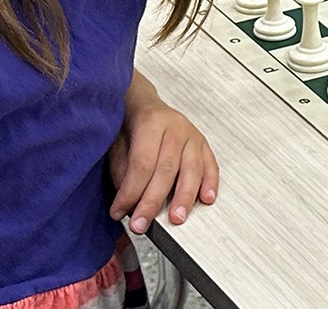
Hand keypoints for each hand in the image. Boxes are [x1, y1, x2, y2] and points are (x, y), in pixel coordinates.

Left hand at [108, 97, 218, 233]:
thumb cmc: (129, 126)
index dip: (130, 191)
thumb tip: (129, 202)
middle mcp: (175, 127)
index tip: (119, 212)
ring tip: (177, 218)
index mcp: (150, 122)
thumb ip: (123, 170)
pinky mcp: (203, 143)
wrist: (144, 103)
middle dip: (153, 201)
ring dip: (184, 197)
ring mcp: (192, 135)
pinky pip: (211, 164)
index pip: (142, 163)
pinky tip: (206, 199)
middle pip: (167, 169)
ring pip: (192, 169)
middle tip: (142, 224)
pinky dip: (210, 183)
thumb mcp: (116, 143)